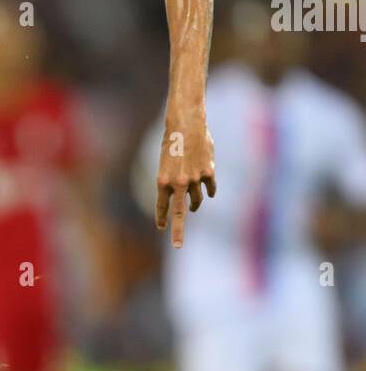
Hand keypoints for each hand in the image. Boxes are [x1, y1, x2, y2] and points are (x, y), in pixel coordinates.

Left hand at [155, 120, 215, 247]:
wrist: (186, 125)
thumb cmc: (173, 142)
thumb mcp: (165, 163)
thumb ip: (172, 181)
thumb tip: (185, 196)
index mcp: (162, 181)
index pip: (161, 206)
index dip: (162, 218)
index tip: (161, 228)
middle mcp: (178, 183)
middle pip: (179, 213)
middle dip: (178, 231)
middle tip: (177, 245)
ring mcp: (194, 179)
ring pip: (197, 200)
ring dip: (194, 205)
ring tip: (192, 208)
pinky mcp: (208, 173)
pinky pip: (209, 189)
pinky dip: (209, 192)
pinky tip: (208, 194)